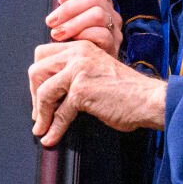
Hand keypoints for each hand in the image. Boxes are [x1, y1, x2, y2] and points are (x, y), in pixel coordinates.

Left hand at [28, 40, 167, 146]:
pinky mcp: (81, 90)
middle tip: (39, 113)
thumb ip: (74, 73)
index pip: (43, 54)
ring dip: (41, 114)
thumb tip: (48, 92)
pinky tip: (52, 136)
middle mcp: (78, 54)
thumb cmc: (127, 90)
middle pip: (37, 70)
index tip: (40, 96)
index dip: (38, 77)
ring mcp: (79, 71)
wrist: (149, 100)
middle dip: (34, 94)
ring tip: (42, 128)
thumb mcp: (96, 71)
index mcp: (81, 47)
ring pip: (44, 91)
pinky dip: (54, 128)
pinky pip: (59, 112)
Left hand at [45, 0, 122, 56]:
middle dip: (68, 9)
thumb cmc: (75, 44)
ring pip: (97, 14)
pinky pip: (101, 35)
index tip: (60, 0)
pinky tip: (73, 44)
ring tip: (57, 34)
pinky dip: (83, 37)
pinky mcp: (113, 48)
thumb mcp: (72, 17)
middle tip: (52, 21)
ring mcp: (115, 32)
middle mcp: (112, 16)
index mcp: (103, 5)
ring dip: (72, 23)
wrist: (83, 73)